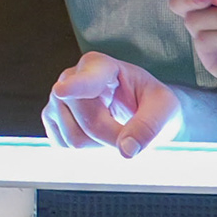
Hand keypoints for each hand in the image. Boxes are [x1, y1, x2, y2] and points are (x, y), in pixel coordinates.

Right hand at [44, 52, 181, 155]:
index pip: (87, 80)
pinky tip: (96, 134)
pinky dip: (85, 148)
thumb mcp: (165, 108)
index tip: (64, 90)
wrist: (140, 109)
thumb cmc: (153, 102)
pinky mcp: (50, 118)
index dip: (75, 86)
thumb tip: (126, 150)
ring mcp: (57, 98)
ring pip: (73, 138)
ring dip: (99, 144)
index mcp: (100, 66)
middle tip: (130, 131)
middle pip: (88, 121)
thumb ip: (149, 126)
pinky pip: (63, 145)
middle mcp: (71, 76)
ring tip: (112, 127)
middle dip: (112, 135)